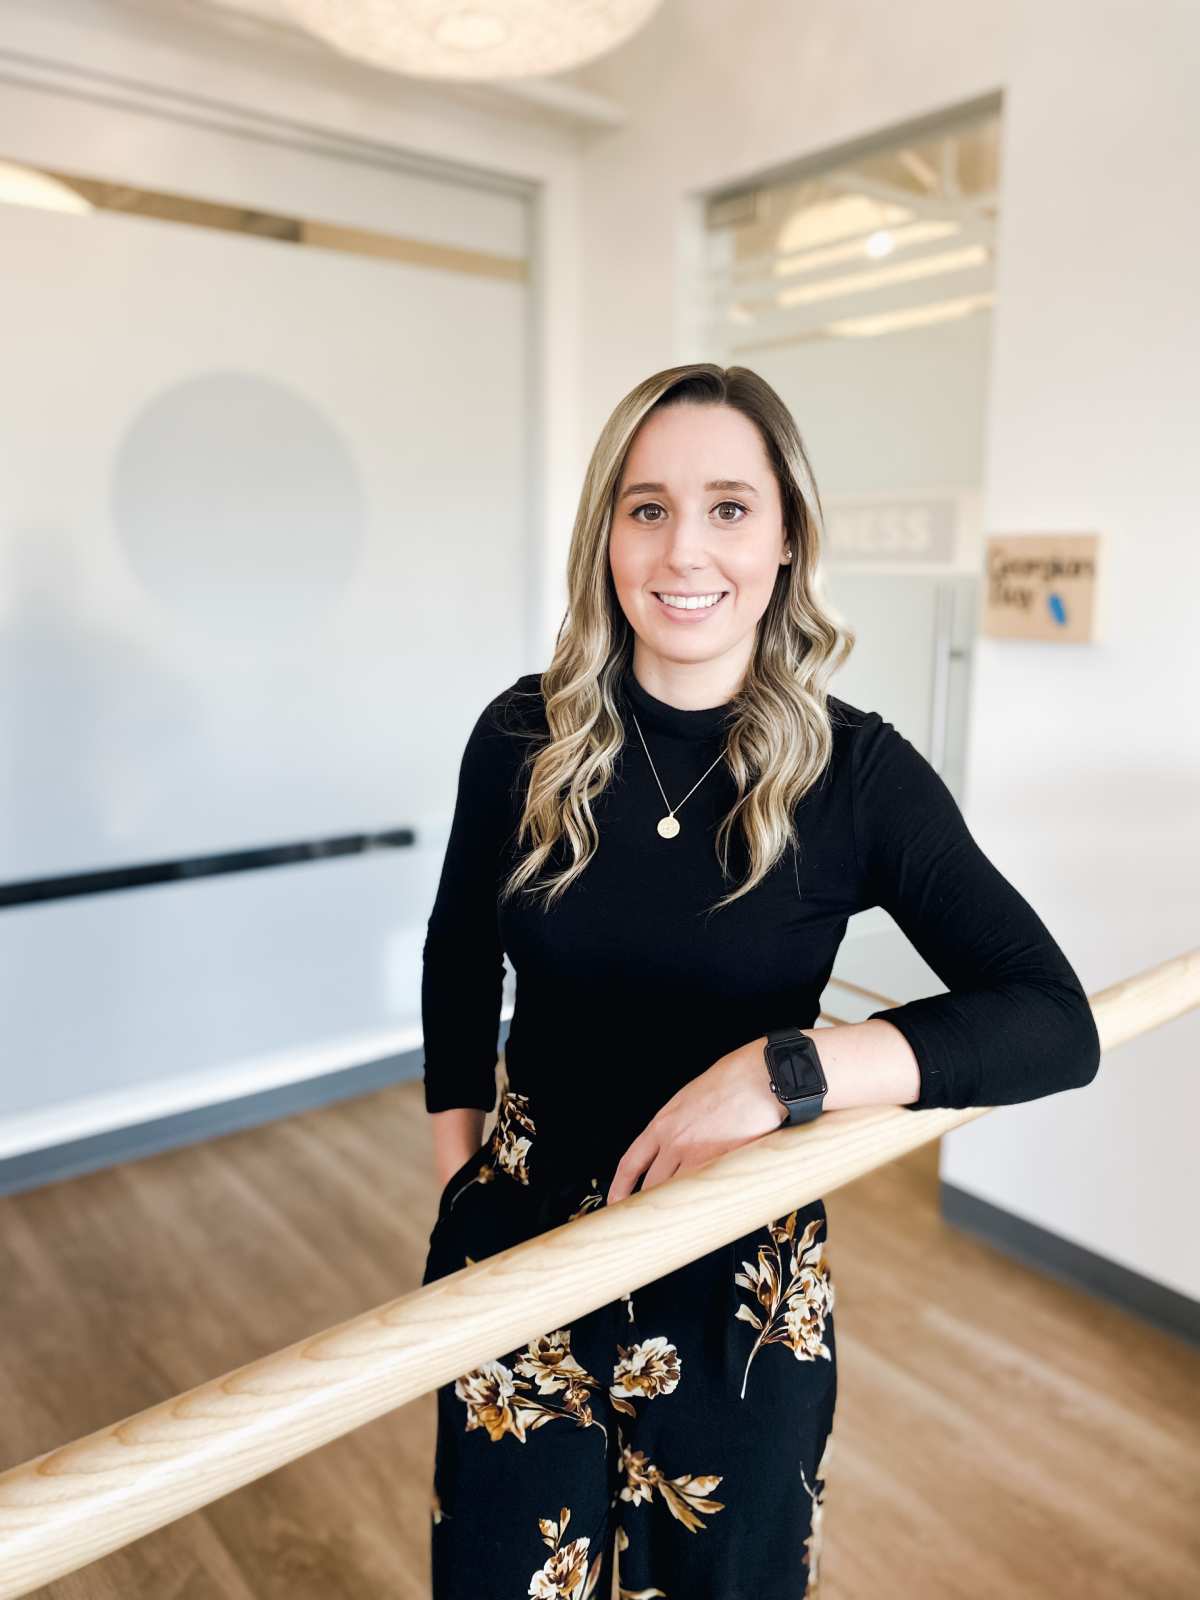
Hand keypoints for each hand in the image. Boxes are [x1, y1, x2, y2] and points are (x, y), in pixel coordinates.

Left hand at [605, 1036, 783, 1205]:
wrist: (759, 1076)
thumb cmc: (732, 1080)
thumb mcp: (690, 1098)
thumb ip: (679, 1123)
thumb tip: (678, 1145)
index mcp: (663, 1123)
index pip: (630, 1164)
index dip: (619, 1188)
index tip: (614, 1203)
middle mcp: (674, 1142)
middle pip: (651, 1187)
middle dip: (648, 1206)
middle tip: (649, 1222)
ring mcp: (698, 1156)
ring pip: (677, 1195)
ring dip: (676, 1210)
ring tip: (679, 1224)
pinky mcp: (722, 1165)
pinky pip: (705, 1194)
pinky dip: (703, 1206)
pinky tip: (705, 1213)